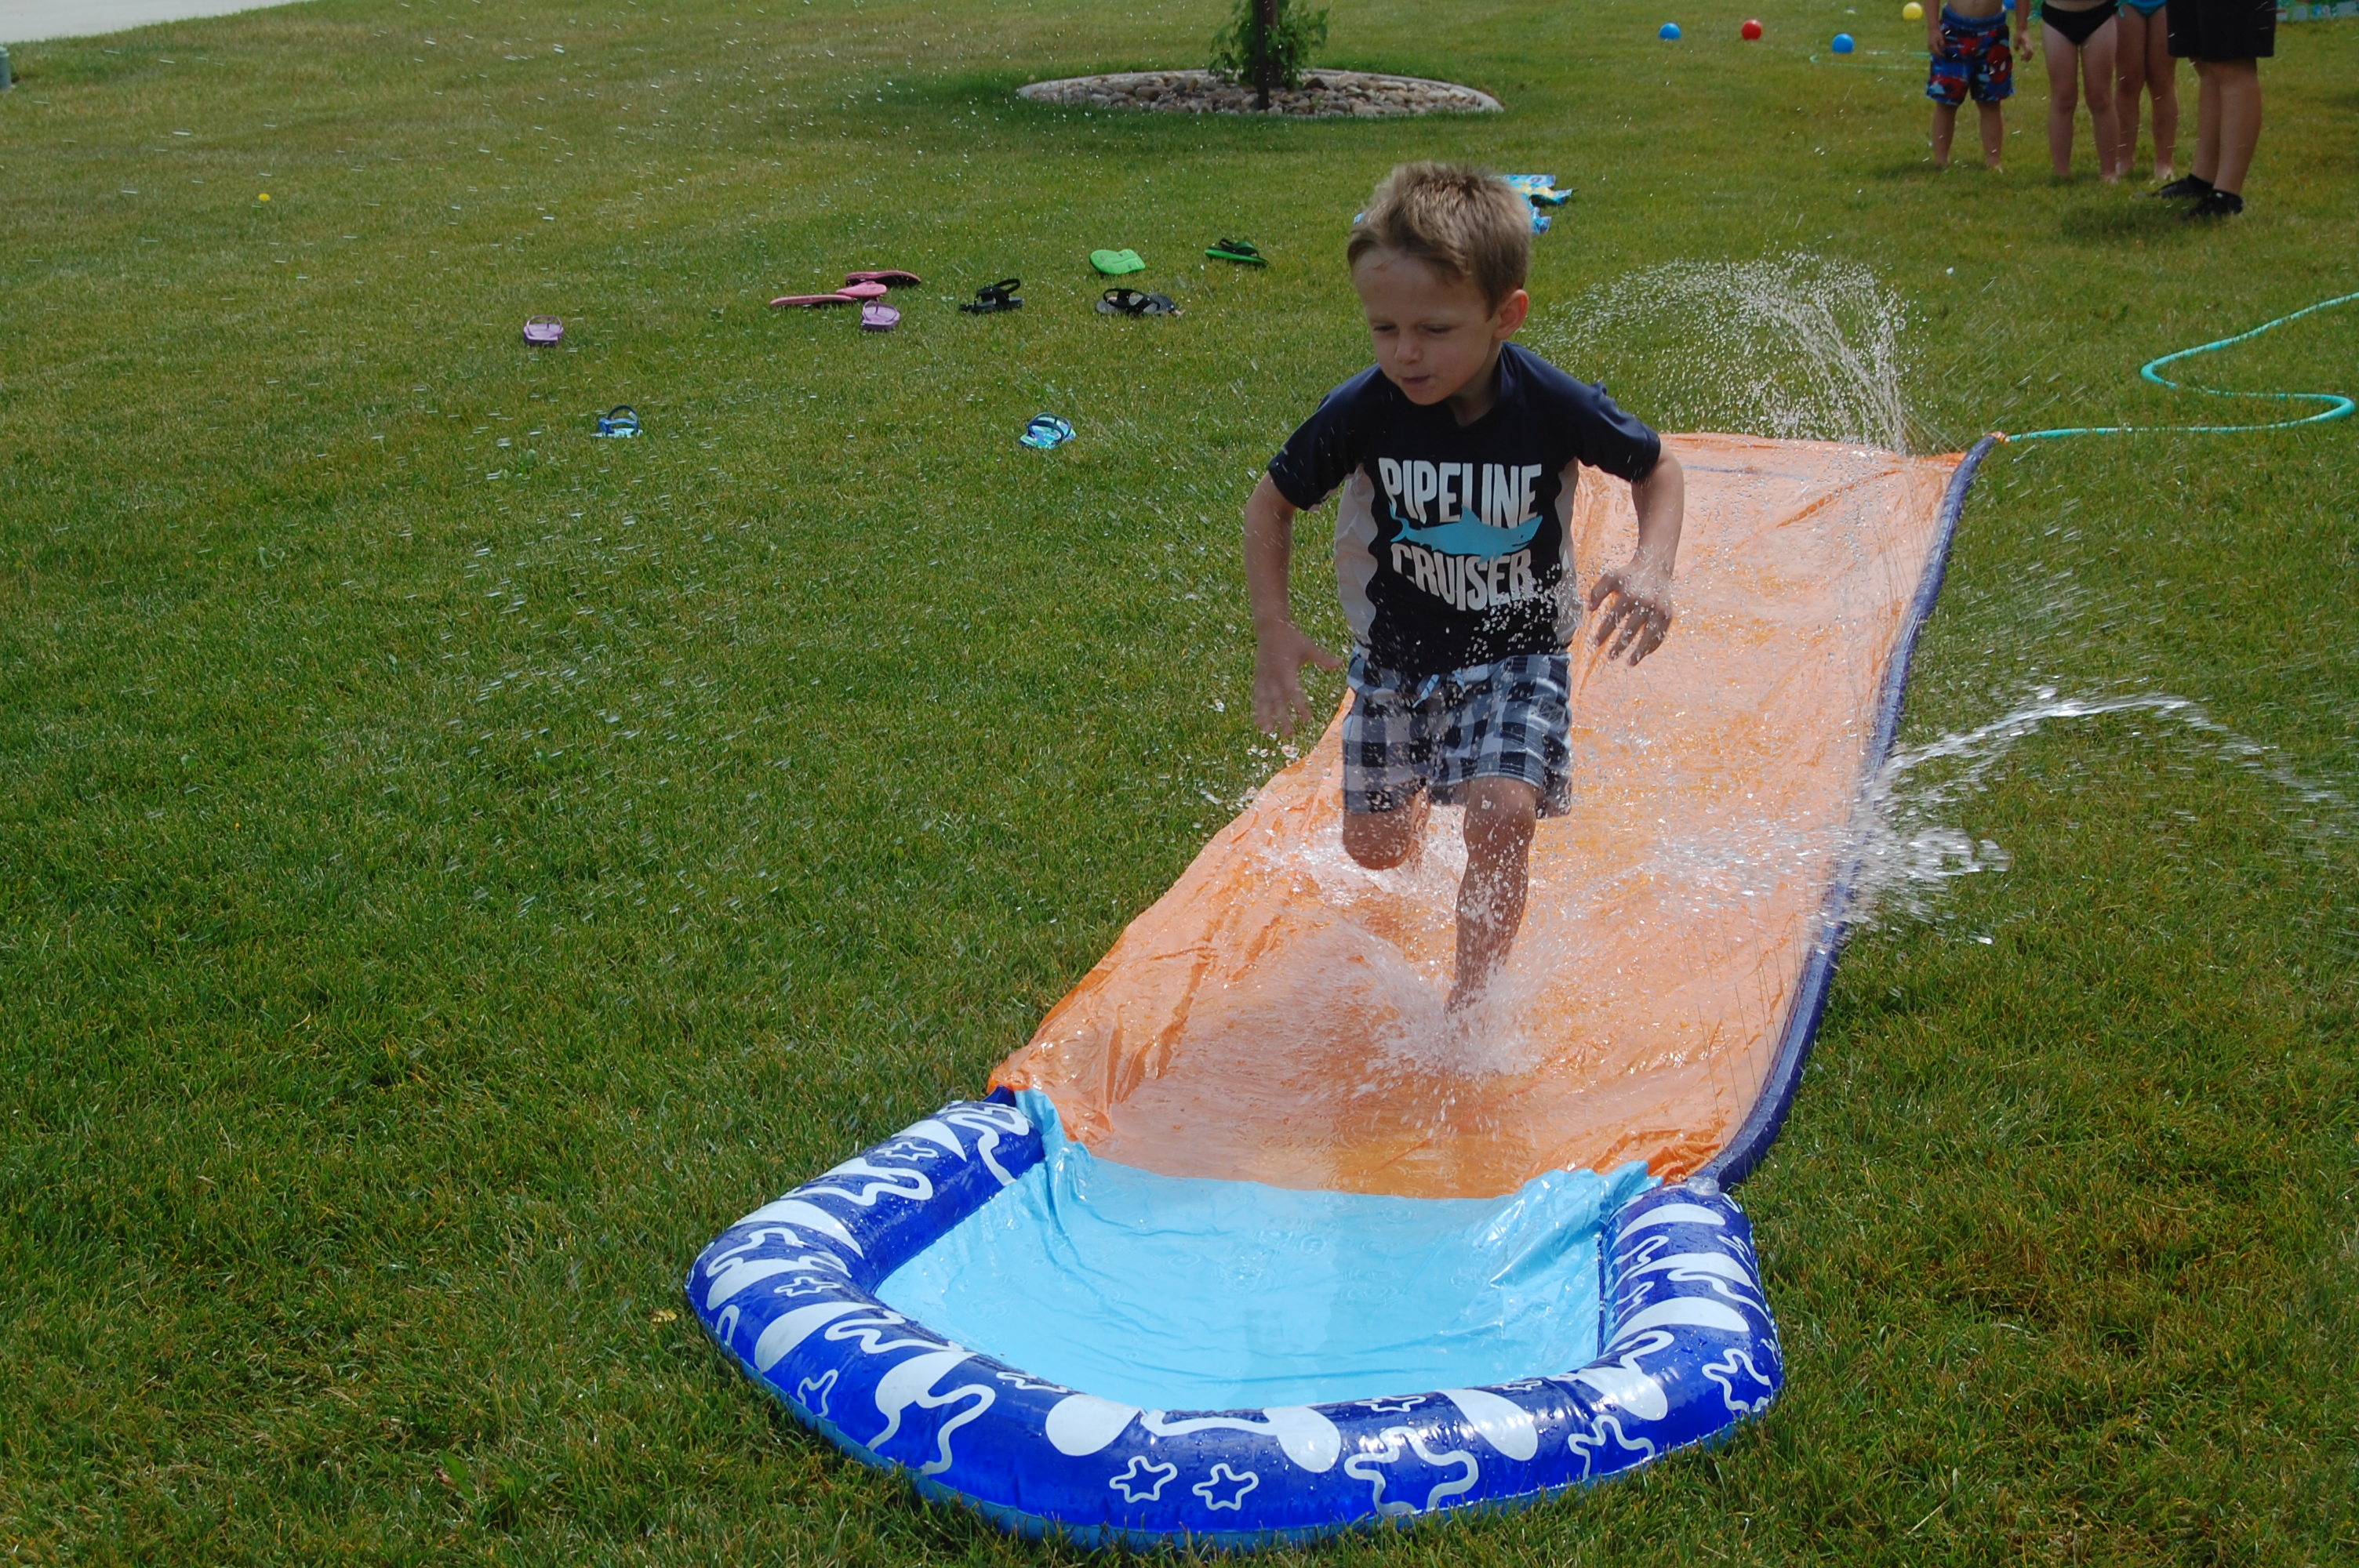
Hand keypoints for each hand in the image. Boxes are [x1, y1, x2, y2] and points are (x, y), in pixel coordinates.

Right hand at [1251, 621, 1341, 735]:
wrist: (1270, 627)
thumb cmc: (1292, 638)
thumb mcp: (1309, 647)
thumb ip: (1322, 658)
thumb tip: (1339, 664)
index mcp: (1286, 670)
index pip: (1294, 692)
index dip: (1300, 705)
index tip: (1307, 719)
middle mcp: (1273, 676)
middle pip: (1278, 701)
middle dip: (1283, 718)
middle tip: (1289, 734)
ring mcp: (1264, 677)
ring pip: (1264, 700)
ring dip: (1265, 716)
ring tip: (1267, 732)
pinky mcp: (1259, 677)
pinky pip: (1257, 696)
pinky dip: (1257, 709)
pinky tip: (1259, 722)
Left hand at [1586, 562, 1674, 664]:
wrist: (1655, 565)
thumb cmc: (1629, 573)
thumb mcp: (1610, 577)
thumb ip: (1597, 592)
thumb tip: (1589, 609)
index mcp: (1629, 594)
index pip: (1614, 618)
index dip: (1604, 632)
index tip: (1596, 643)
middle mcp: (1645, 603)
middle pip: (1631, 629)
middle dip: (1620, 645)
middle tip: (1610, 657)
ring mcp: (1659, 609)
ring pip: (1649, 635)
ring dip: (1639, 651)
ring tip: (1630, 663)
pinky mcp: (1668, 613)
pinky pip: (1661, 633)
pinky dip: (1653, 645)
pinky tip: (1644, 654)